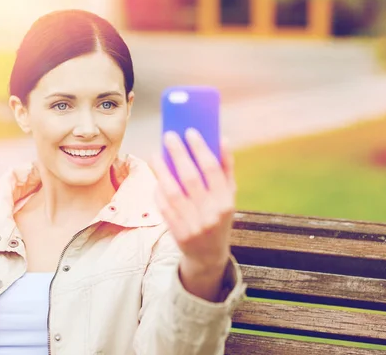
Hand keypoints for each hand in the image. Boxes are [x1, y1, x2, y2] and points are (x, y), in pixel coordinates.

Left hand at [151, 129, 235, 273]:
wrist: (209, 255)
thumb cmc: (219, 216)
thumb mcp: (229, 196)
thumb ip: (227, 168)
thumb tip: (223, 138)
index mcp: (226, 202)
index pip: (212, 170)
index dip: (200, 149)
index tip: (190, 131)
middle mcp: (211, 214)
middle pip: (191, 178)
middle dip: (179, 154)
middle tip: (169, 136)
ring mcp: (193, 225)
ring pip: (173, 192)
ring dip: (162, 170)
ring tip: (156, 153)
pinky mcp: (177, 233)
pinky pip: (164, 207)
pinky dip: (159, 190)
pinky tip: (156, 177)